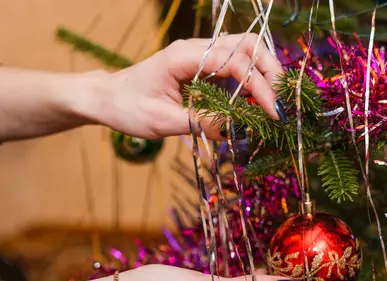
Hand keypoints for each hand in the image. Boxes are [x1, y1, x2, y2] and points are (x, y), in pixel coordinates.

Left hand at [90, 34, 286, 140]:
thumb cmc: (128, 108)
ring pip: (246, 52)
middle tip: (280, 103)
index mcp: (184, 56)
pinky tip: (257, 103)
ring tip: (273, 103)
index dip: (259, 86)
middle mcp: (197, 50)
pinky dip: (253, 82)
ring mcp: (201, 57)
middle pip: (248, 44)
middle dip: (270, 71)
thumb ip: (201, 123)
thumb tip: (238, 129)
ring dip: (265, 74)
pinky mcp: (204, 68)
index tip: (273, 113)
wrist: (106, 98)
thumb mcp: (162, 121)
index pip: (234, 61)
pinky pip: (236, 67)